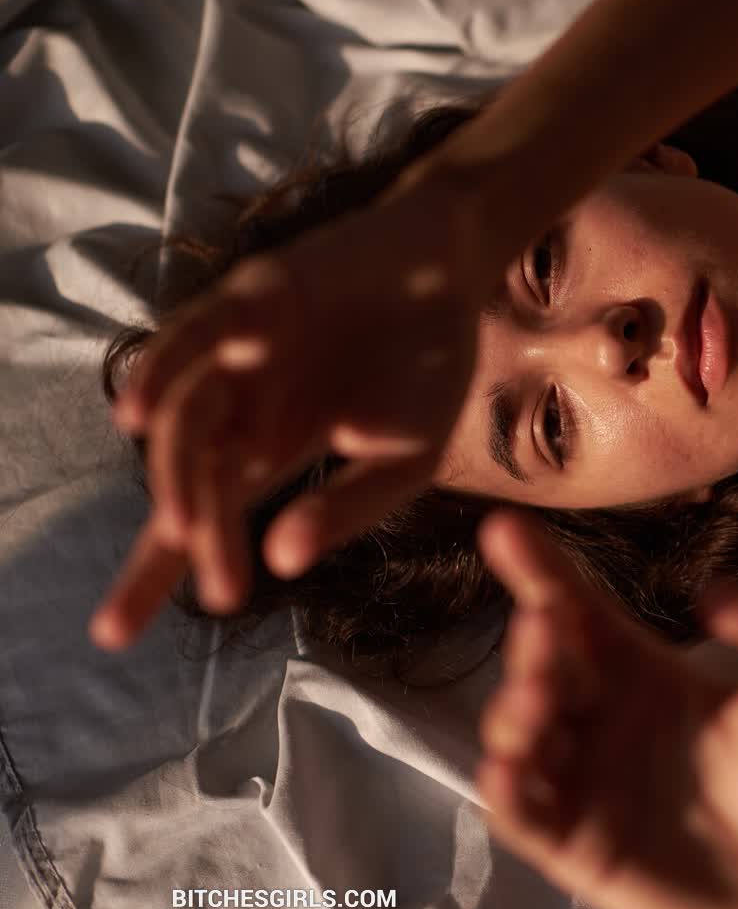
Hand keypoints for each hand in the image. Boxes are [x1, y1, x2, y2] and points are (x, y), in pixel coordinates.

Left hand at [90, 172, 491, 649]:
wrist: (455, 273)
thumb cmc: (430, 367)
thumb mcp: (406, 458)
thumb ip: (349, 507)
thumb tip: (285, 561)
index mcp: (272, 446)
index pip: (199, 515)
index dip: (154, 571)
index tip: (111, 634)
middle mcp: (240, 403)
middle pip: (188, 478)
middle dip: (190, 540)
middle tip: (219, 593)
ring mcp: (238, 352)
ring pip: (186, 420)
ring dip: (177, 474)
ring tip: (186, 526)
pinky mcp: (248, 299)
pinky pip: (193, 337)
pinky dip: (163, 372)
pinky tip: (140, 415)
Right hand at [475, 509, 737, 908]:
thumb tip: (710, 594)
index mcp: (642, 670)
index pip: (579, 607)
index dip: (540, 567)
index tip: (505, 527)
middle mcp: (600, 716)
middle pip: (543, 662)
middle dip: (534, 640)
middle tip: (546, 625)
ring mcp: (581, 781)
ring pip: (517, 731)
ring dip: (513, 708)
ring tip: (537, 697)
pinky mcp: (574, 845)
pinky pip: (520, 813)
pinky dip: (505, 787)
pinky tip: (509, 765)